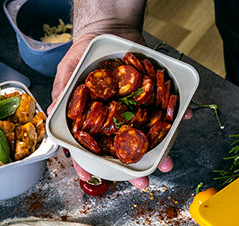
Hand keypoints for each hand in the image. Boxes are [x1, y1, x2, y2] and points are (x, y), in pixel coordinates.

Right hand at [49, 30, 190, 188]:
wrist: (107, 28)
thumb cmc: (82, 54)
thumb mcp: (67, 71)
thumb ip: (63, 92)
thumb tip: (54, 109)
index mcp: (89, 121)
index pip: (87, 149)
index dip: (88, 166)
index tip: (92, 178)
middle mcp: (112, 121)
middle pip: (121, 152)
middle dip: (133, 171)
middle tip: (142, 184)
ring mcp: (131, 112)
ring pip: (145, 137)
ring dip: (159, 153)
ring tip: (168, 164)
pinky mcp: (148, 98)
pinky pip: (162, 110)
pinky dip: (175, 117)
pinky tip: (184, 119)